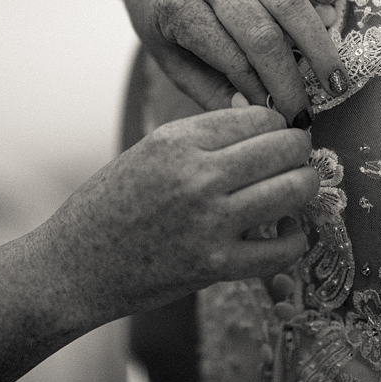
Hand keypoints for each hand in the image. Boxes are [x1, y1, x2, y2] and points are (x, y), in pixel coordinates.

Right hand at [35, 106, 317, 322]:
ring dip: (305, 187)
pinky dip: (295, 238)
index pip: (258, 116)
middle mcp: (196, 175)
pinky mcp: (215, 265)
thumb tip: (255, 119)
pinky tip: (285, 231)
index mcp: (177, 140)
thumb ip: (201, 137)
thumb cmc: (108, 205)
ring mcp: (209, 221)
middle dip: (300, 150)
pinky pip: (283, 248)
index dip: (277, 124)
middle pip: (284, 147)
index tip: (278, 135)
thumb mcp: (147, 151)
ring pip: (293, 190)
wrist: (75, 265)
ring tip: (298, 189)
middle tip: (297, 158)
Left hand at [116, 0, 347, 123]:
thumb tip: (250, 114)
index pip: (232, 58)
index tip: (278, 119)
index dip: (260, 93)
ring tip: (335, 78)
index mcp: (179, 6)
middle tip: (310, 112)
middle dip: (291, 79)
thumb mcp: (167, 56)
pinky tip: (328, 0)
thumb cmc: (158, 12)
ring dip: (317, 41)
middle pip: (264, 32)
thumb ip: (207, 87)